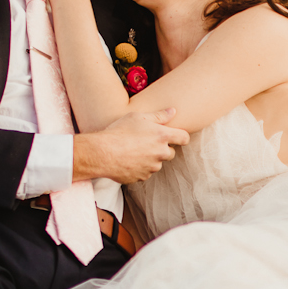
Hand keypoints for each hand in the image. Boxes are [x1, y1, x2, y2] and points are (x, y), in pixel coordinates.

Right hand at [73, 109, 188, 184]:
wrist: (103, 153)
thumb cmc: (119, 131)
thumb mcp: (138, 117)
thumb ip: (159, 116)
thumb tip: (173, 111)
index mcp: (162, 136)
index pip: (184, 138)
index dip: (182, 137)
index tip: (177, 137)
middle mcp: (160, 153)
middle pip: (170, 153)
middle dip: (162, 149)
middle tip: (147, 142)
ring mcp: (152, 167)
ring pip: (157, 163)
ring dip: (150, 159)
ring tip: (133, 151)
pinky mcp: (142, 177)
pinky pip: (145, 172)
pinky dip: (140, 167)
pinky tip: (128, 160)